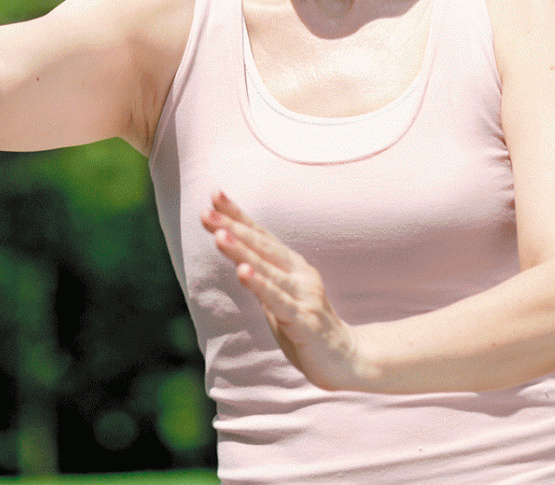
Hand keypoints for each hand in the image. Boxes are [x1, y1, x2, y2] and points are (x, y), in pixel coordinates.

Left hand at [201, 191, 375, 390]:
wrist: (348, 360)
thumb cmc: (306, 326)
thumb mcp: (279, 297)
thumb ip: (262, 277)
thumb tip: (236, 257)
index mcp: (292, 266)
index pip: (261, 235)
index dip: (238, 215)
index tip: (214, 194)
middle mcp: (299, 274)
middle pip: (261, 246)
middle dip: (232, 227)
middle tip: (205, 212)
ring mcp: (303, 296)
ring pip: (267, 270)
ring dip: (242, 251)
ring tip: (219, 235)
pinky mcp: (304, 321)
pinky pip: (278, 301)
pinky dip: (260, 285)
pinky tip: (242, 272)